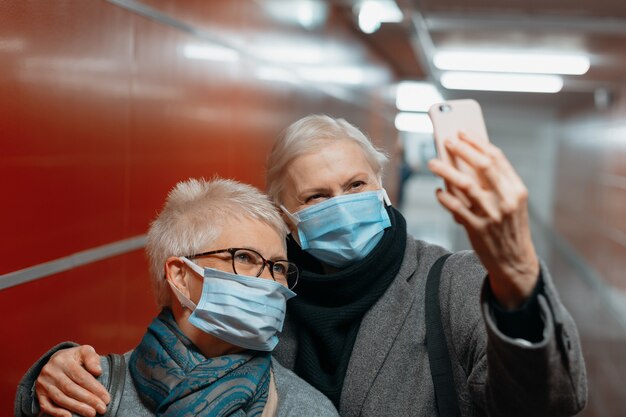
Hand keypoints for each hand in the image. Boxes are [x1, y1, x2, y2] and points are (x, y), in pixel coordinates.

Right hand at [35, 345, 109, 416]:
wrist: (56, 361)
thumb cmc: (75, 358)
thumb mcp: (85, 351)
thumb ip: (92, 359)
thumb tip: (98, 371)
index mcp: (63, 359)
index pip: (81, 376)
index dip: (95, 388)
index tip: (106, 398)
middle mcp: (51, 371)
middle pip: (71, 389)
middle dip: (88, 400)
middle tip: (102, 409)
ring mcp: (43, 383)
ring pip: (60, 398)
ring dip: (77, 408)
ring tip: (91, 413)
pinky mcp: (39, 394)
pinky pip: (46, 406)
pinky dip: (57, 413)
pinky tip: (70, 416)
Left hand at [428, 133, 538, 309]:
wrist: (514, 261)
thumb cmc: (508, 228)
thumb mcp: (511, 204)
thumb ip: (494, 184)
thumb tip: (466, 161)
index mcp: (516, 189)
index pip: (496, 158)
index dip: (478, 142)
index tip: (463, 132)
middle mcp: (505, 199)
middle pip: (482, 166)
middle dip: (462, 150)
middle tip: (447, 140)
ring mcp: (491, 214)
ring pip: (464, 184)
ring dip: (445, 170)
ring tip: (433, 162)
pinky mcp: (477, 228)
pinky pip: (455, 207)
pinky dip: (444, 197)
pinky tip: (438, 191)